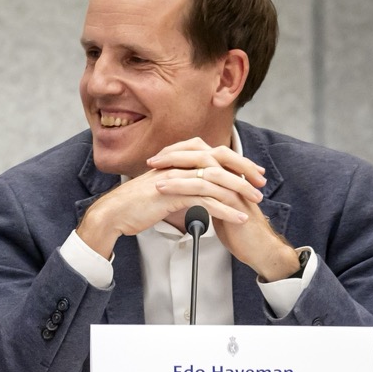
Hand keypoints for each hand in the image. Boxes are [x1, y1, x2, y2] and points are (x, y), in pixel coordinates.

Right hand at [75, 137, 279, 272]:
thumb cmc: (134, 205)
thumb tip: (193, 192)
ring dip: (240, 192)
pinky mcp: (173, 195)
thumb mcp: (161, 188)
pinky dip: (226, 210)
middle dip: (244, 171)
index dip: (235, 161)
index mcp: (177, 160)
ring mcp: (176, 178)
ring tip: (255, 202)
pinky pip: (207, 200)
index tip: (251, 171)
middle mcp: (178, 164)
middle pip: (220, 161)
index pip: (213, 153)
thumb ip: (179, 185)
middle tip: (260, 184)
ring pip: (217, 181)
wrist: (112, 214)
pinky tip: (238, 218)